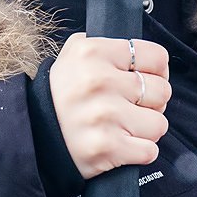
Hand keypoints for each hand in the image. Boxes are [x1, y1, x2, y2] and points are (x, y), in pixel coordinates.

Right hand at [49, 33, 171, 178]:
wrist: (34, 132)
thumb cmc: (61, 93)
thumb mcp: (73, 54)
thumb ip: (105, 44)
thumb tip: (140, 52)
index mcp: (94, 52)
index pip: (157, 57)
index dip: (156, 71)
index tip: (144, 79)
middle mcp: (100, 81)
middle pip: (162, 91)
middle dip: (151, 102)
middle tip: (131, 106)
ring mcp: (104, 115)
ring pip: (159, 123)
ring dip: (146, 129)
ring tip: (124, 126)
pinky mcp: (107, 147)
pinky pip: (150, 150)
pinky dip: (140, 152)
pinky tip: (122, 145)